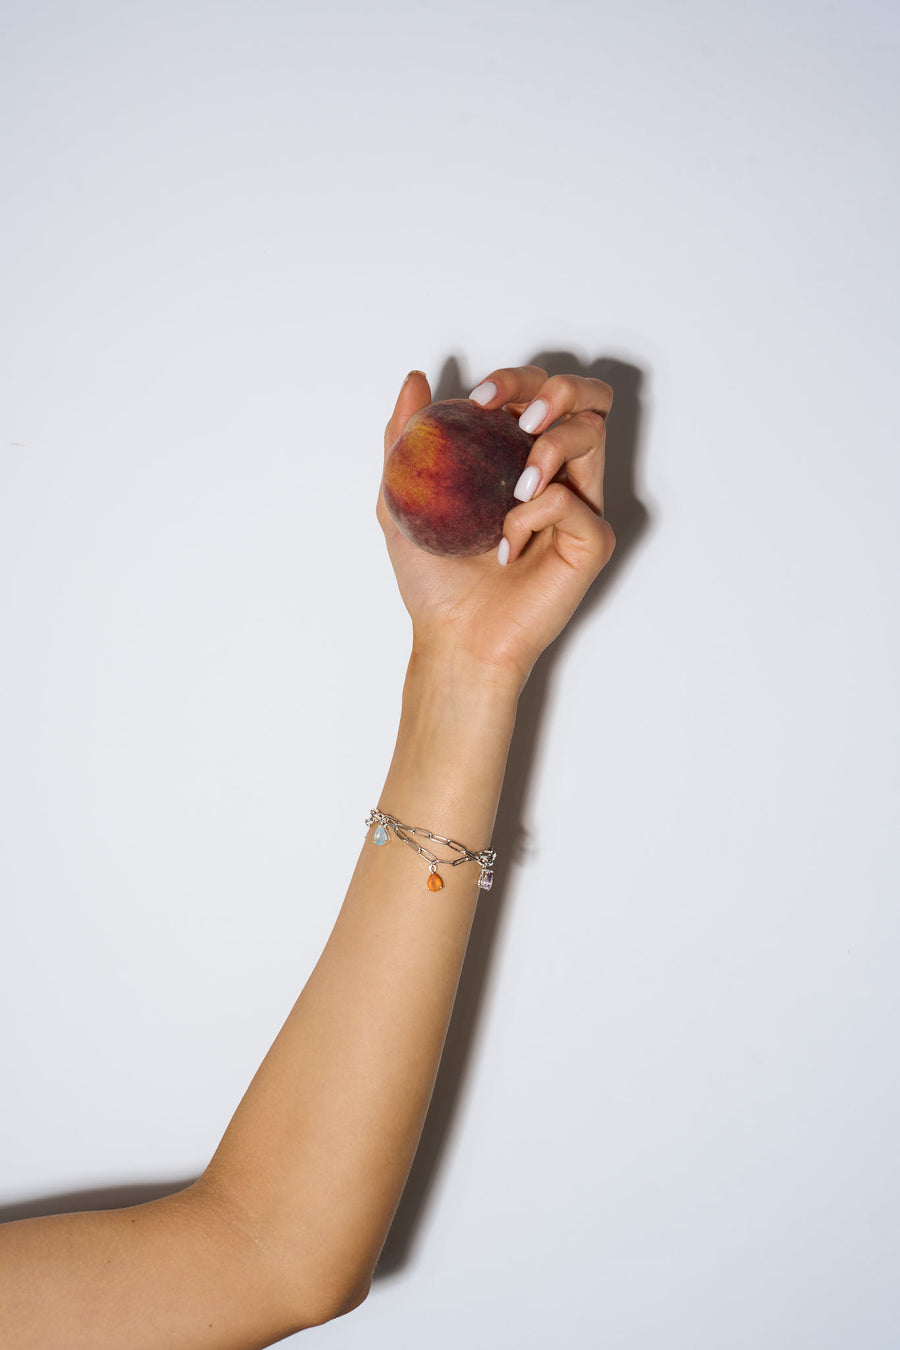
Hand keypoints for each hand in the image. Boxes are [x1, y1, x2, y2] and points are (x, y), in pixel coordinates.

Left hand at [377, 366, 614, 691]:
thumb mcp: (401, 499)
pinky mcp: (592, 541)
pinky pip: (572, 501)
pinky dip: (532, 515)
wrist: (451, 638)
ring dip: (550, 446)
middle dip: (558, 388)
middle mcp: (558, 476)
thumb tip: (416, 380)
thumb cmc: (435, 582)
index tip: (479, 398)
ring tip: (516, 488)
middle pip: (588, 398)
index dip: (517, 378)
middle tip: (521, 418)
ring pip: (593, 434)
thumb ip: (405, 438)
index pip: (540, 392)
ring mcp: (580, 507)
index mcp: (521, 459)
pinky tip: (507, 549)